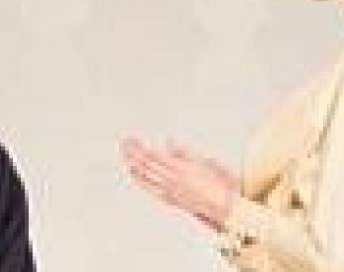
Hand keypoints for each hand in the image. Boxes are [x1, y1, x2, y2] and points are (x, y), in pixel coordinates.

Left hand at [121, 137, 240, 231]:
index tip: (131, 137)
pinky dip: (138, 179)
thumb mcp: (201, 161)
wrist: (219, 204)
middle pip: (146, 163)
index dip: (140, 145)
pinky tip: (131, 173)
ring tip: (123, 153)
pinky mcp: (168, 198)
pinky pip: (149, 188)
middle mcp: (171, 179)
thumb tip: (169, 141)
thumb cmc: (213, 182)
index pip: (153, 154)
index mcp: (179, 167)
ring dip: (132, 163)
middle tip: (123, 141)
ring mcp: (168, 190)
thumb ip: (183, 151)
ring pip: (145, 175)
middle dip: (133, 151)